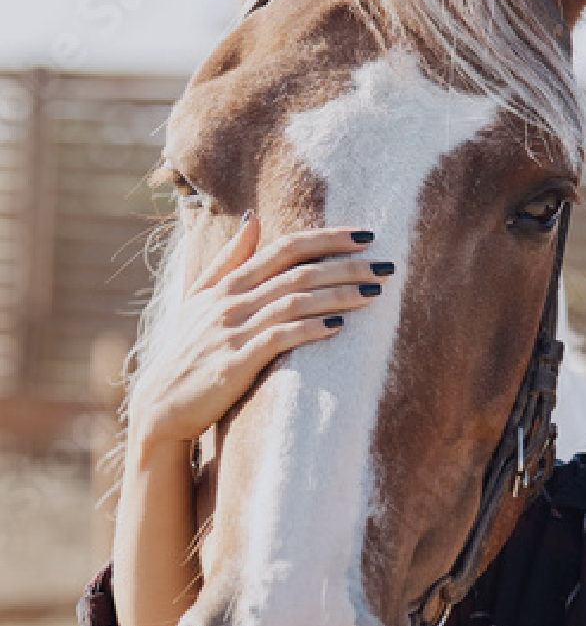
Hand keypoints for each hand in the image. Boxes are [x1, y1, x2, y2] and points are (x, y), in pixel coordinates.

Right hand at [128, 213, 386, 451]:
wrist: (160, 406)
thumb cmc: (186, 353)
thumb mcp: (198, 300)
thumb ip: (227, 260)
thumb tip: (252, 219)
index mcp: (228, 283)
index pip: (285, 248)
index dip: (328, 238)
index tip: (367, 235)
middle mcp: (231, 301)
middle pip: (298, 272)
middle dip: (346, 265)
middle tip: (386, 264)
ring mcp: (232, 331)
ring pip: (295, 301)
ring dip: (338, 294)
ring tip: (374, 292)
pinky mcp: (235, 363)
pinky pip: (279, 338)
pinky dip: (309, 329)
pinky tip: (338, 327)